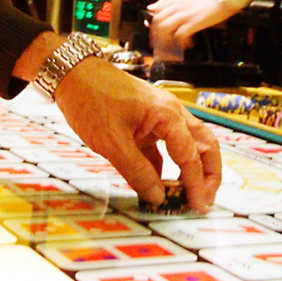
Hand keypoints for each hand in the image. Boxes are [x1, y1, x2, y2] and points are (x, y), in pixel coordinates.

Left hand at [53, 56, 221, 208]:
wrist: (73, 74)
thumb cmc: (91, 98)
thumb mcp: (112, 142)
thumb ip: (137, 171)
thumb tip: (157, 196)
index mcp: (167, 115)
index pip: (191, 156)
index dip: (197, 184)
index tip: (199, 206)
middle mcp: (171, 113)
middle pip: (203, 145)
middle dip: (208, 174)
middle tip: (204, 201)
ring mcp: (160, 116)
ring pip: (187, 145)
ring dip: (190, 170)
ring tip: (186, 195)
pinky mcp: (147, 122)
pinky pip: (164, 147)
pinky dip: (166, 166)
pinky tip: (159, 184)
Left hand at [147, 0, 239, 51]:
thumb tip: (155, 6)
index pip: (156, 10)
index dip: (152, 21)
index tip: (152, 27)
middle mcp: (176, 5)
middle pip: (157, 21)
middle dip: (155, 33)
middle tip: (158, 40)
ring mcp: (184, 14)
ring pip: (164, 29)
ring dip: (164, 38)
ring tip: (168, 45)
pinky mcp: (193, 23)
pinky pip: (179, 35)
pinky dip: (179, 41)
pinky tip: (183, 43)